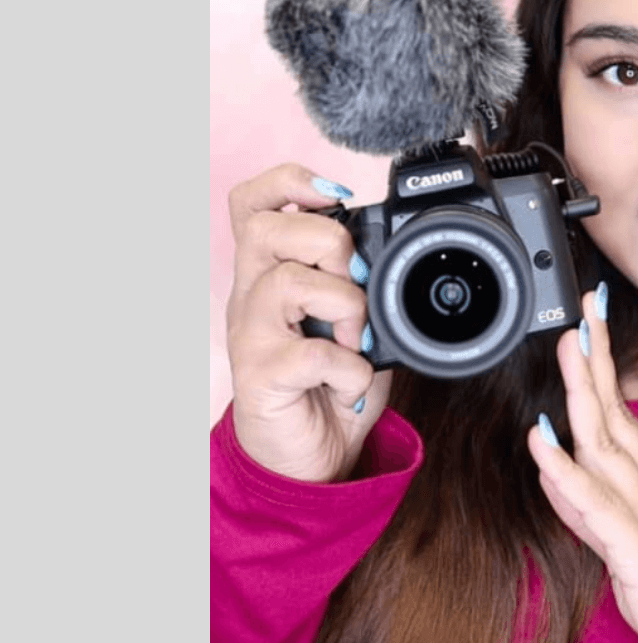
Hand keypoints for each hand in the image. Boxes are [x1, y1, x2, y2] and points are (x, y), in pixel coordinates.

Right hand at [225, 163, 391, 481]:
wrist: (311, 459)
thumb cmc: (331, 384)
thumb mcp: (352, 321)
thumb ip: (359, 282)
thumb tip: (383, 252)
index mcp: (271, 274)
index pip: (250, 203)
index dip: (288, 182)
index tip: (335, 194)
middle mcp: (251, 297)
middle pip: (264, 229)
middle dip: (328, 244)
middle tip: (358, 282)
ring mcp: (249, 337)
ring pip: (288, 283)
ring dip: (345, 307)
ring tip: (357, 340)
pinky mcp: (259, 378)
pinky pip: (309, 354)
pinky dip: (349, 368)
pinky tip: (352, 383)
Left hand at [527, 287, 637, 642]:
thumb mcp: (623, 535)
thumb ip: (585, 502)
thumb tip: (553, 465)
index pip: (618, 410)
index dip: (601, 367)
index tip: (588, 325)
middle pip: (612, 411)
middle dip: (594, 359)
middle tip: (582, 312)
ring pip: (602, 441)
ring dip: (582, 393)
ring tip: (567, 348)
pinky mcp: (631, 543)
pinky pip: (592, 502)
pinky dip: (564, 470)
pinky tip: (542, 442)